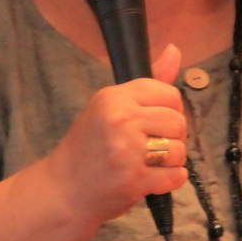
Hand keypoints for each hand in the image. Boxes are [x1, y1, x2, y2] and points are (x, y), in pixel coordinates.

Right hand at [39, 44, 188, 225]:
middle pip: (178, 122)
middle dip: (172, 137)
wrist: (62, 190)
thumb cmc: (88, 147)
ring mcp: (128, 150)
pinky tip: (152, 180)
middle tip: (150, 147)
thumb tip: (175, 49)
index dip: (169, 110)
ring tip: (149, 164)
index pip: (169, 94)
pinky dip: (171, 180)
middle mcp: (121, 119)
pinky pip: (176, 176)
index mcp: (114, 97)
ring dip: (171, 161)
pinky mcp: (134, 180)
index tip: (153, 123)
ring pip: (179, 150)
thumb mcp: (110, 107)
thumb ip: (148, 84)